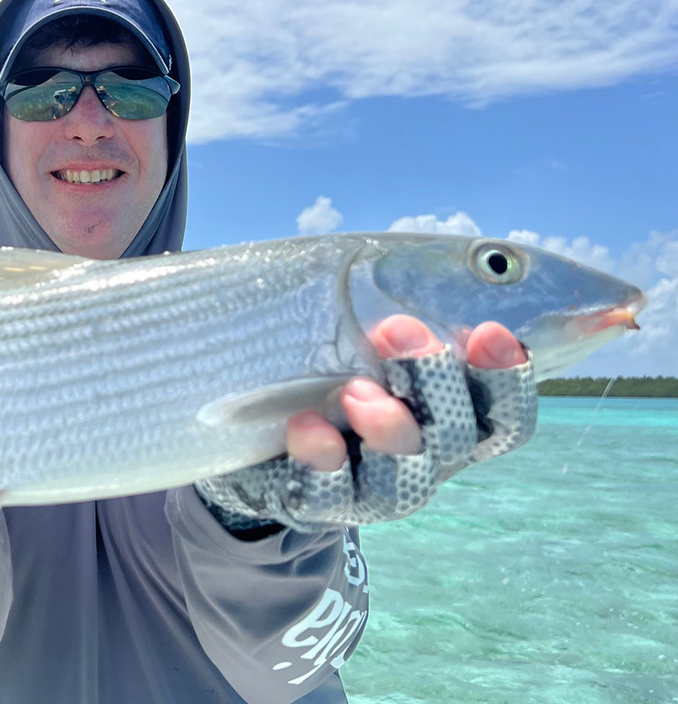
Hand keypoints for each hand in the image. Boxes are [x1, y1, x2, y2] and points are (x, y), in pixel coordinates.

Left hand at [197, 314, 536, 532]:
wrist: (256, 436)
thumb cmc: (328, 366)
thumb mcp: (363, 330)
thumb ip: (400, 304)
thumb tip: (459, 257)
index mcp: (452, 420)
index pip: (506, 416)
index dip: (507, 380)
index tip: (487, 331)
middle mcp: (426, 461)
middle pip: (458, 438)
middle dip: (432, 380)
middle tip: (395, 329)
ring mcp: (376, 491)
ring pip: (406, 477)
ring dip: (387, 427)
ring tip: (354, 388)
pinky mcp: (322, 505)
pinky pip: (331, 495)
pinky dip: (321, 458)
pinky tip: (305, 424)